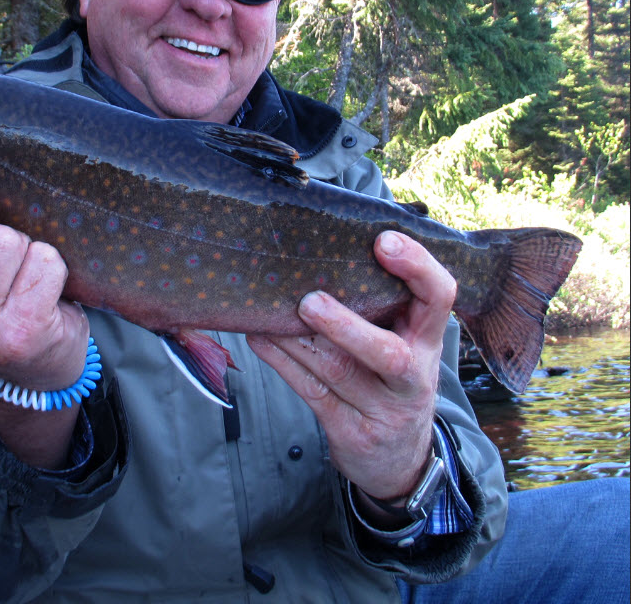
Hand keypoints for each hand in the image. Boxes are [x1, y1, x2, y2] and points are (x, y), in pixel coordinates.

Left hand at [247, 231, 454, 501]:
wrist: (400, 457)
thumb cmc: (391, 377)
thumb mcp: (403, 340)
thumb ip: (380, 302)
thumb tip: (324, 245)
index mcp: (428, 340)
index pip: (439, 298)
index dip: (417, 268)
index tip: (383, 240)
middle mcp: (413, 376)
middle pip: (387, 354)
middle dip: (346, 327)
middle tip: (310, 301)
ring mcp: (382, 409)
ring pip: (337, 372)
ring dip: (297, 340)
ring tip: (267, 312)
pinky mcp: (350, 431)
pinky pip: (311, 393)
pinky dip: (281, 362)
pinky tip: (259, 338)